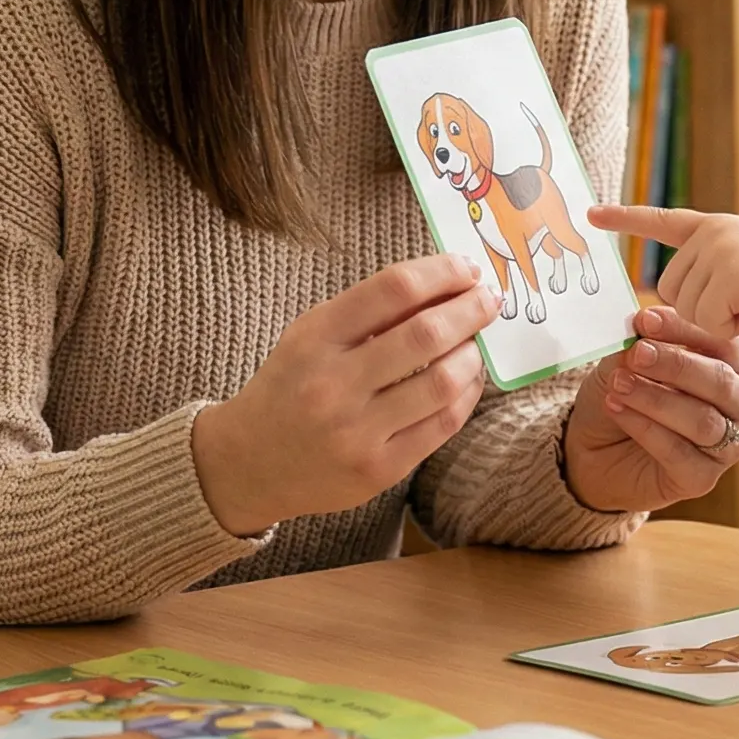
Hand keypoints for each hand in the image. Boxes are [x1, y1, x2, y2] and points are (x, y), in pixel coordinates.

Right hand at [191, 255, 499, 536]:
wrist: (248, 464)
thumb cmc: (290, 387)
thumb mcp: (311, 336)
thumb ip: (369, 312)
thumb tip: (446, 283)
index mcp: (315, 338)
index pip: (393, 289)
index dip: (441, 272)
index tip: (467, 268)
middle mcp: (333, 384)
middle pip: (425, 334)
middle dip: (471, 309)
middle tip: (490, 299)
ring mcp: (356, 431)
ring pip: (443, 382)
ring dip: (473, 353)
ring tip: (477, 342)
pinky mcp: (378, 470)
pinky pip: (443, 424)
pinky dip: (467, 395)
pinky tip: (468, 379)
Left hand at [561, 307, 738, 511]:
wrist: (595, 448)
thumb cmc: (623, 393)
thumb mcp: (624, 360)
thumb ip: (638, 345)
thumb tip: (642, 330)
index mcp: (731, 363)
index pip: (721, 341)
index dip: (685, 329)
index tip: (646, 320)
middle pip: (722, 381)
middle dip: (677, 365)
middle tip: (637, 354)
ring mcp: (727, 444)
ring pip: (702, 420)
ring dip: (656, 399)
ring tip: (619, 384)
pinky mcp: (702, 478)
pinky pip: (679, 452)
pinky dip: (645, 427)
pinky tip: (617, 409)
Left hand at [584, 207, 738, 338]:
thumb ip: (711, 270)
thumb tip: (667, 301)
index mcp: (715, 227)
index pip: (663, 220)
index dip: (626, 219)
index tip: (592, 213)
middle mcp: (712, 232)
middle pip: (669, 288)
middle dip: (700, 308)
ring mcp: (719, 250)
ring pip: (684, 307)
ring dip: (717, 319)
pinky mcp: (727, 275)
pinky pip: (705, 320)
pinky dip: (730, 328)